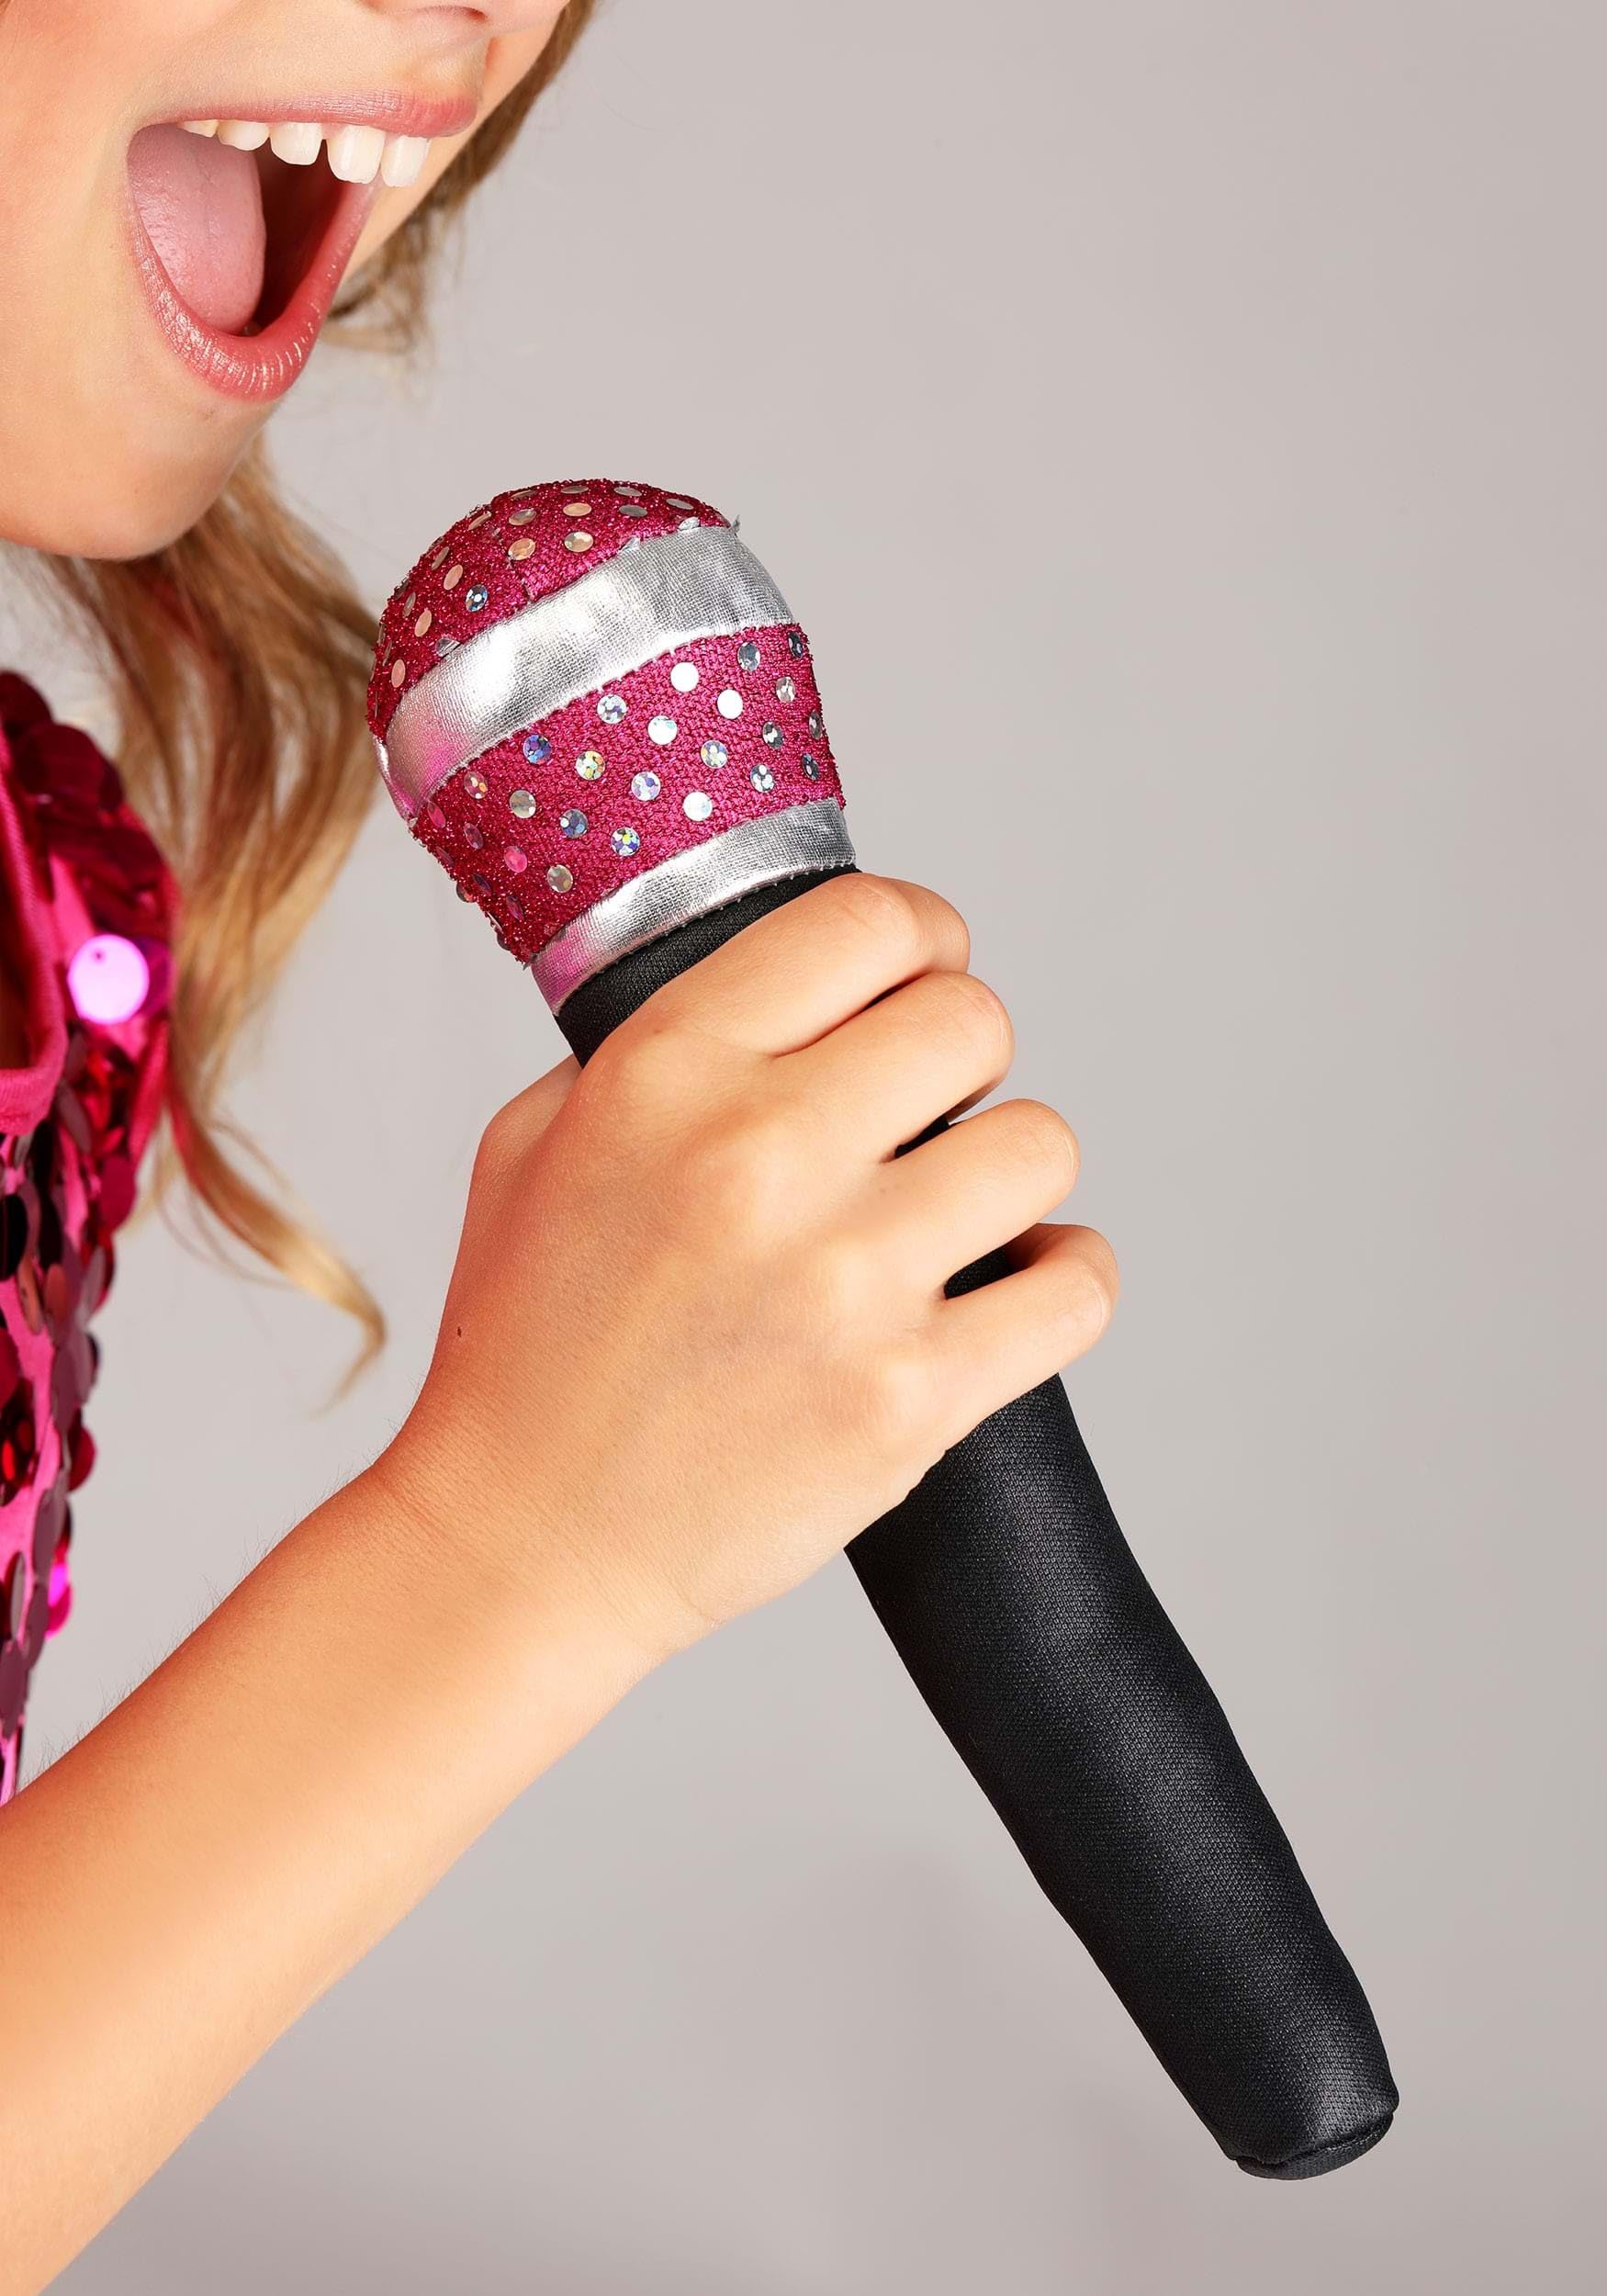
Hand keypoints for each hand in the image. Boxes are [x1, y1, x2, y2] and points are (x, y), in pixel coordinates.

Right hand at [382, 873, 1117, 1663]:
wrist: (522, 1545)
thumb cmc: (525, 1347)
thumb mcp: (536, 1143)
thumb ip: (651, 1044)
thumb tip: (785, 992)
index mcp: (665, 1073)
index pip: (870, 923)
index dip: (923, 940)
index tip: (921, 979)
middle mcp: (758, 1156)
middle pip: (973, 1020)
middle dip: (962, 1056)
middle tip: (927, 1113)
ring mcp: (844, 1282)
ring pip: (1042, 1144)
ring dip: (1011, 1173)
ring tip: (958, 1214)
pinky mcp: (910, 1398)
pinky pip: (1078, 1286)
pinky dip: (1067, 1279)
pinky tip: (1018, 1285)